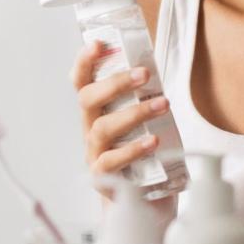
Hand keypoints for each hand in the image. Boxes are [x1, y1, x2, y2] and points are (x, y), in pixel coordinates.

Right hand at [70, 41, 168, 185]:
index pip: (81, 82)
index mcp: (95, 111)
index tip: (97, 45)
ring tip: (162, 105)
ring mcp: (93, 153)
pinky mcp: (102, 177)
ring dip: (134, 113)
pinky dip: (133, 149)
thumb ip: (142, 100)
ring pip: (103, 128)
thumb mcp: (138, 122)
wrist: (138, 199)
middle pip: (87, 99)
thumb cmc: (139, 152)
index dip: (84, 62)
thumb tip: (158, 73)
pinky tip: (152, 141)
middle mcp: (89, 129)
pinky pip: (112, 161)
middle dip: (115, 83)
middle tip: (145, 74)